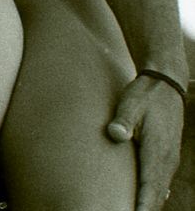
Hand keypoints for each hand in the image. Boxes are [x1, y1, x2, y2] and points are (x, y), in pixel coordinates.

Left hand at [106, 73, 185, 210]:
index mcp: (157, 152)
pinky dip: (152, 194)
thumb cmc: (145, 96)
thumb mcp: (130, 105)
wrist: (164, 85)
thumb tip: (115, 134)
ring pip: (159, 190)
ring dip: (148, 203)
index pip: (150, 188)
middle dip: (144, 208)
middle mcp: (166, 160)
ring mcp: (168, 159)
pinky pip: (160, 181)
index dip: (143, 206)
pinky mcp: (166, 155)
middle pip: (156, 195)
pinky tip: (144, 201)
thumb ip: (123, 121)